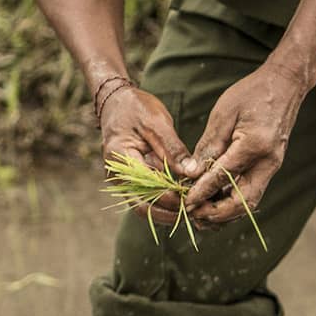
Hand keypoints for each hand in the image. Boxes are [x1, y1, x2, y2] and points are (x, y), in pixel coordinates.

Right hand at [99, 85, 197, 228]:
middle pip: (144, 207)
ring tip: (196, 208)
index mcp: (121, 159)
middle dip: (171, 213)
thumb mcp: (157, 123)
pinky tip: (189, 199)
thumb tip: (192, 173)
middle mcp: (118, 176)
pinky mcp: (133, 180)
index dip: (172, 198)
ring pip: (147, 206)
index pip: (147, 189)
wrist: (117, 102)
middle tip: (198, 211)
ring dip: (170, 211)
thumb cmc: (136, 108)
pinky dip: (167, 201)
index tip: (196, 197)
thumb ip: (173, 149)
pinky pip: (149, 197)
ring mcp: (124, 180)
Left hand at [184, 61, 307, 227]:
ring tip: (201, 214)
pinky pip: (252, 192)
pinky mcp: (270, 167)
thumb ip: (209, 146)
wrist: (284, 86)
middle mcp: (268, 162)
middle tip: (193, 214)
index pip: (224, 177)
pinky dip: (233, 202)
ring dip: (226, 212)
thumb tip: (191, 173)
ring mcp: (272, 166)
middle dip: (217, 213)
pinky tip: (215, 202)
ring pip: (249, 202)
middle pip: (244, 201)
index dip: (202, 192)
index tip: (185, 202)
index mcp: (255, 145)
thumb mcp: (223, 115)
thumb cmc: (251, 93)